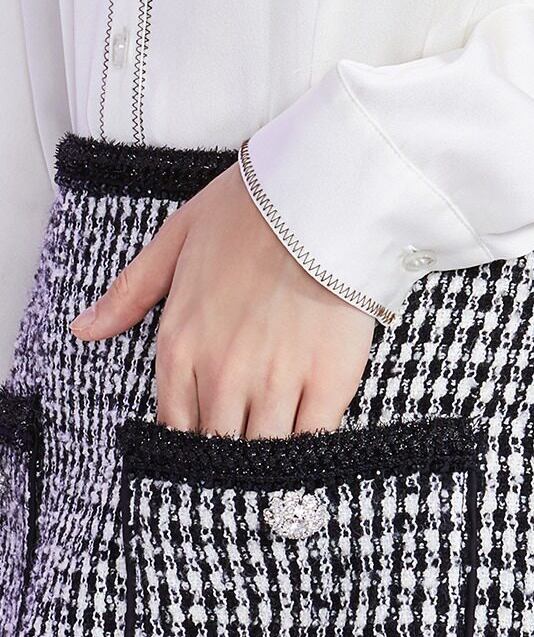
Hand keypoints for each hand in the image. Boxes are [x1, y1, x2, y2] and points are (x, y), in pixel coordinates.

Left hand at [68, 160, 376, 438]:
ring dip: (267, 459)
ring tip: (276, 457)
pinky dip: (309, 450)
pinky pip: (312, 440)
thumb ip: (130, 291)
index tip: (207, 439)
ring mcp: (276, 381)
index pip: (174, 428)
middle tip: (244, 448)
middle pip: (218, 449)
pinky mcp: (329, 380)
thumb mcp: (176, 239)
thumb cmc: (249, 210)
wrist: (320, 194)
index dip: (191, 442)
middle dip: (228, 456)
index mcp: (180, 346)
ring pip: (263, 454)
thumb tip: (84, 329)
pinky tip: (310, 442)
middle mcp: (222, 374)